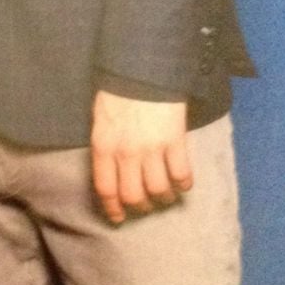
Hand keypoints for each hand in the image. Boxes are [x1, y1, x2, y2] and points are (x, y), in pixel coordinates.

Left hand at [90, 91, 191, 225]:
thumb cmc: (118, 90)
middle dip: (140, 207)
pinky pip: (181, 174)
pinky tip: (183, 183)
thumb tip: (109, 170)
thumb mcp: (100, 118)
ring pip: (158, 190)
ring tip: (165, 196)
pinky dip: (183, 184)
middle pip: (133, 196)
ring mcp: (152, 148)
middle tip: (145, 207)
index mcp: (104, 146)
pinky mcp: (175, 141)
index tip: (118, 218)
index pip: (106, 189)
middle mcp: (126, 152)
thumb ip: (104, 145)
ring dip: (163, 198)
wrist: (143, 67)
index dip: (113, 208)